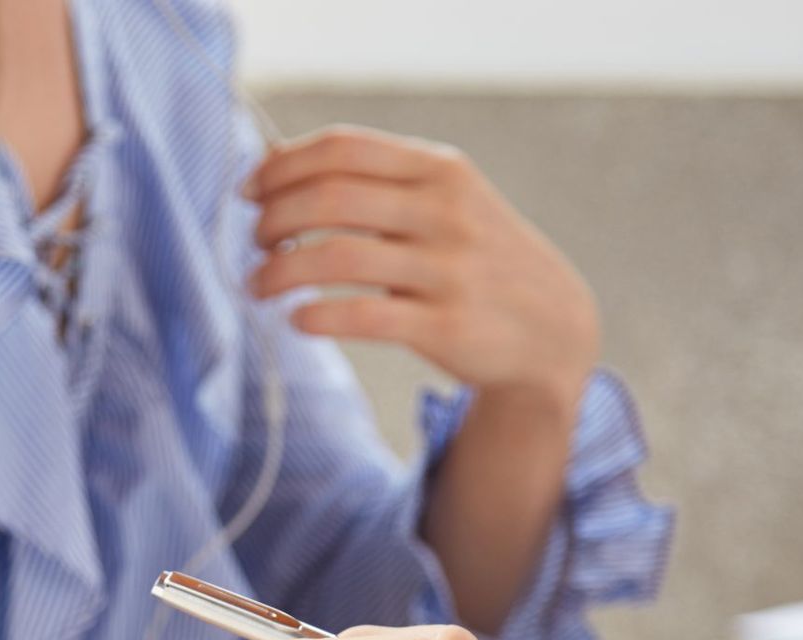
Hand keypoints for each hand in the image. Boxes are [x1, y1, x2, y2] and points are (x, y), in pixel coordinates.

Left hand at [246, 125, 598, 420]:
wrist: (552, 328)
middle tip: (255, 243)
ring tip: (259, 285)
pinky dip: (316, 316)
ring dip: (279, 271)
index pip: (342, 148)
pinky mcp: (446, 326)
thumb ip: (374, 180)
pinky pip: (361, 316)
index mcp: (439, 171)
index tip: (250, 192)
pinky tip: (298, 319)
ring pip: (336, 258)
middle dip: (273, 219)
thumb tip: (276, 160)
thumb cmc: (477, 259)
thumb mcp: (444, 202)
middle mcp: (445, 212)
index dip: (281, 166)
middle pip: (329, 198)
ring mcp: (448, 269)